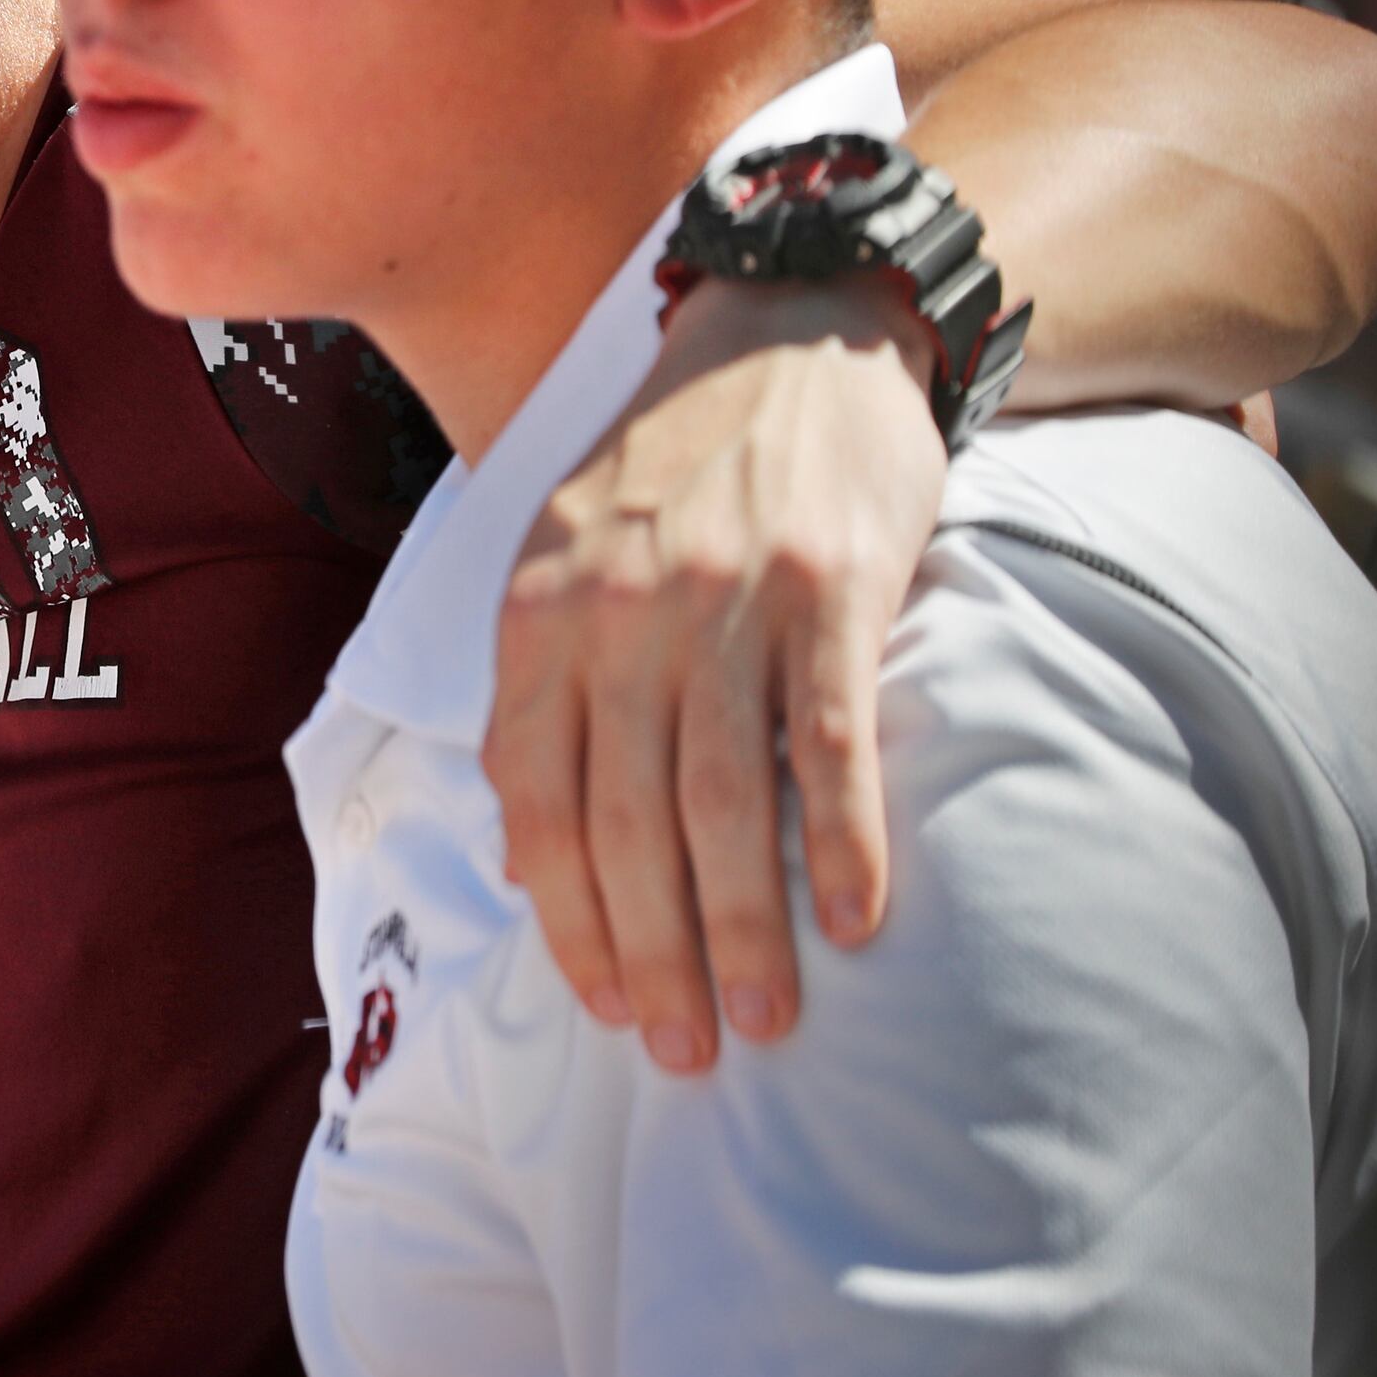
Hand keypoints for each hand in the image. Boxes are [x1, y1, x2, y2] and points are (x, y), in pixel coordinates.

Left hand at [486, 277, 946, 1073]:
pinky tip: (853, 923)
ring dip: (741, 930)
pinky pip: (830, 741)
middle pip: (625, 821)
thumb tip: (524, 858)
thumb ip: (543, 694)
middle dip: (650, 956)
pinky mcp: (830, 588)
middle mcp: (620, 611)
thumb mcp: (566, 556)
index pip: (530, 795)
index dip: (562, 915)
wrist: (787, 323)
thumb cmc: (673, 466)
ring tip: (764, 1022)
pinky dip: (839, 841)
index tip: (601, 1003)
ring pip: (723, 802)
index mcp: (540, 611)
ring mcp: (727, 599)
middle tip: (684, 1053)